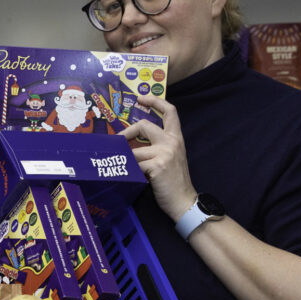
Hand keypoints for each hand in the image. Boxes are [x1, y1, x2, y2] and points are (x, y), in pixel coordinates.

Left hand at [120, 94, 196, 220]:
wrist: (183, 201)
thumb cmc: (173, 181)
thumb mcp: (169, 158)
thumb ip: (157, 146)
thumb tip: (131, 141)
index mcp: (176, 138)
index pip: (170, 111)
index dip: (155, 101)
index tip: (141, 98)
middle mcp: (172, 142)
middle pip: (144, 125)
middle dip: (126, 132)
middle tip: (117, 141)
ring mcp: (165, 153)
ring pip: (134, 150)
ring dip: (125, 160)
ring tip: (122, 168)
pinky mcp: (157, 165)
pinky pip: (134, 164)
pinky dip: (128, 171)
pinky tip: (130, 177)